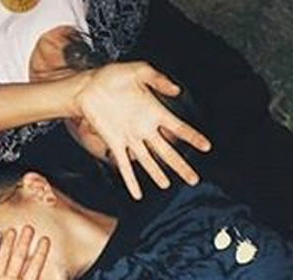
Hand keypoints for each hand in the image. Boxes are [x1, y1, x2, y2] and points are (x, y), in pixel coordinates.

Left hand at [72, 61, 211, 198]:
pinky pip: (124, 165)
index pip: (178, 128)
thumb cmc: (111, 76)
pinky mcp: (114, 144)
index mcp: (154, 110)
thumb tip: (176, 89)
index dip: (192, 137)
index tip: (206, 147)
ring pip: (148, 161)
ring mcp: (129, 138)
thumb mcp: (138, 70)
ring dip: (157, 173)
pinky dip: (131, 180)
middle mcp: (144, 128)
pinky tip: (136, 193)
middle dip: (180, 165)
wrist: (87, 86)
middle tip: (194, 179)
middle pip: (166, 151)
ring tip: (167, 185)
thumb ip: (158, 79)